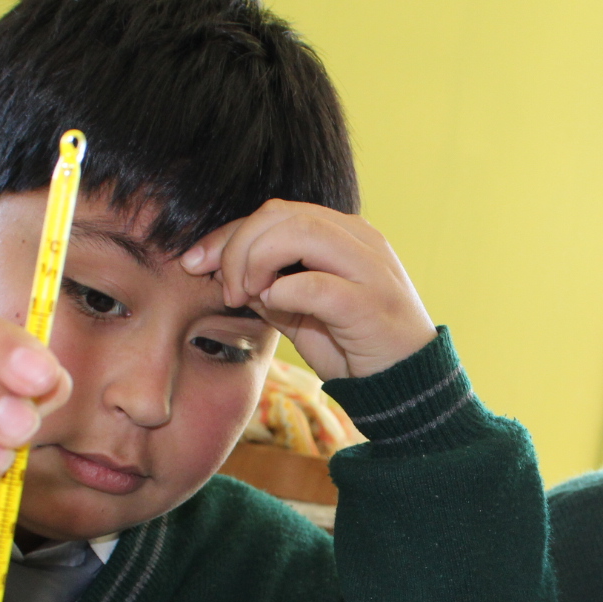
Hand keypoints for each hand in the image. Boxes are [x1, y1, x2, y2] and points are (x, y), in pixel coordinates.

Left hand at [178, 200, 435, 380]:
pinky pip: (315, 284)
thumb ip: (268, 288)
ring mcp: (369, 267)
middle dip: (236, 246)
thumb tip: (220, 272)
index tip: (195, 263)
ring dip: (256, 262)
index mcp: (344, 233)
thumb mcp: (301, 314)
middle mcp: (360, 239)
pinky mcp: (370, 303)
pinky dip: (284, 292)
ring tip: (246, 296)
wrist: (407, 388)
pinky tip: (275, 307)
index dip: (228, 234)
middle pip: (281, 214)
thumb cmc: (355, 348)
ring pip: (298, 233)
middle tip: (225, 289)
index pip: (276, 213)